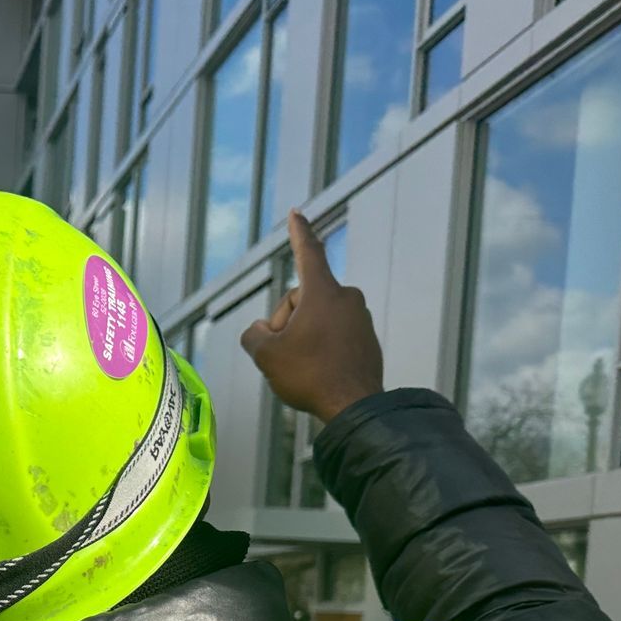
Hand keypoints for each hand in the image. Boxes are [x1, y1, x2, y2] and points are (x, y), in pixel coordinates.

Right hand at [241, 211, 384, 423]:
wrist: (355, 407)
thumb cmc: (310, 376)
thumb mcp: (266, 355)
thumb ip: (253, 335)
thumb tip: (260, 331)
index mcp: (322, 292)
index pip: (308, 252)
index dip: (298, 232)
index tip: (297, 213)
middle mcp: (346, 298)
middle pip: (301, 300)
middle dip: (286, 323)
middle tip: (284, 355)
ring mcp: (360, 319)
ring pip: (317, 320)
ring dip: (303, 338)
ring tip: (303, 369)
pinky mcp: (367, 340)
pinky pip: (334, 336)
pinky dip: (321, 350)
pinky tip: (318, 373)